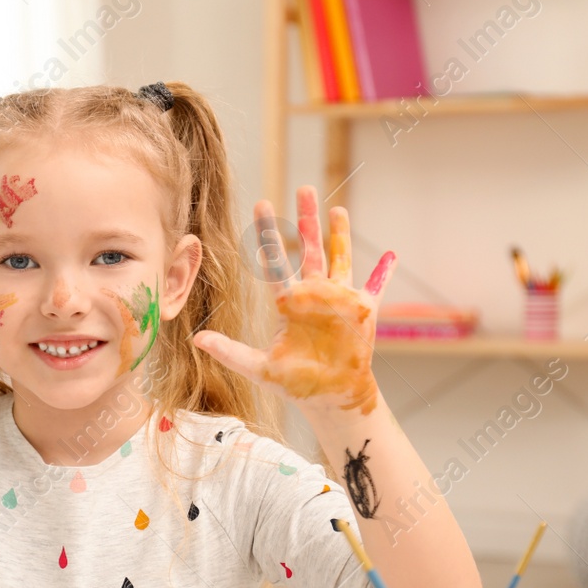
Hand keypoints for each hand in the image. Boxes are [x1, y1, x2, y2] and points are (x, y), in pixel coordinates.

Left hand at [192, 185, 395, 415]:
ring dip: (340, 234)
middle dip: (306, 219)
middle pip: (310, 248)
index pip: (276, 260)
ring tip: (335, 208)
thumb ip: (230, 352)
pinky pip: (376, 286)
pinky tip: (391, 254)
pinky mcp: (363, 311)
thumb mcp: (259, 368)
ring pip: (340, 257)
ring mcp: (340, 300)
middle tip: (304, 188)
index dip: (269, 234)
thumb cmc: (296, 384)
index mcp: (290, 302)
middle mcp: (315, 294)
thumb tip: (196, 340)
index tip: (262, 204)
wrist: (328, 398)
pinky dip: (384, 272)